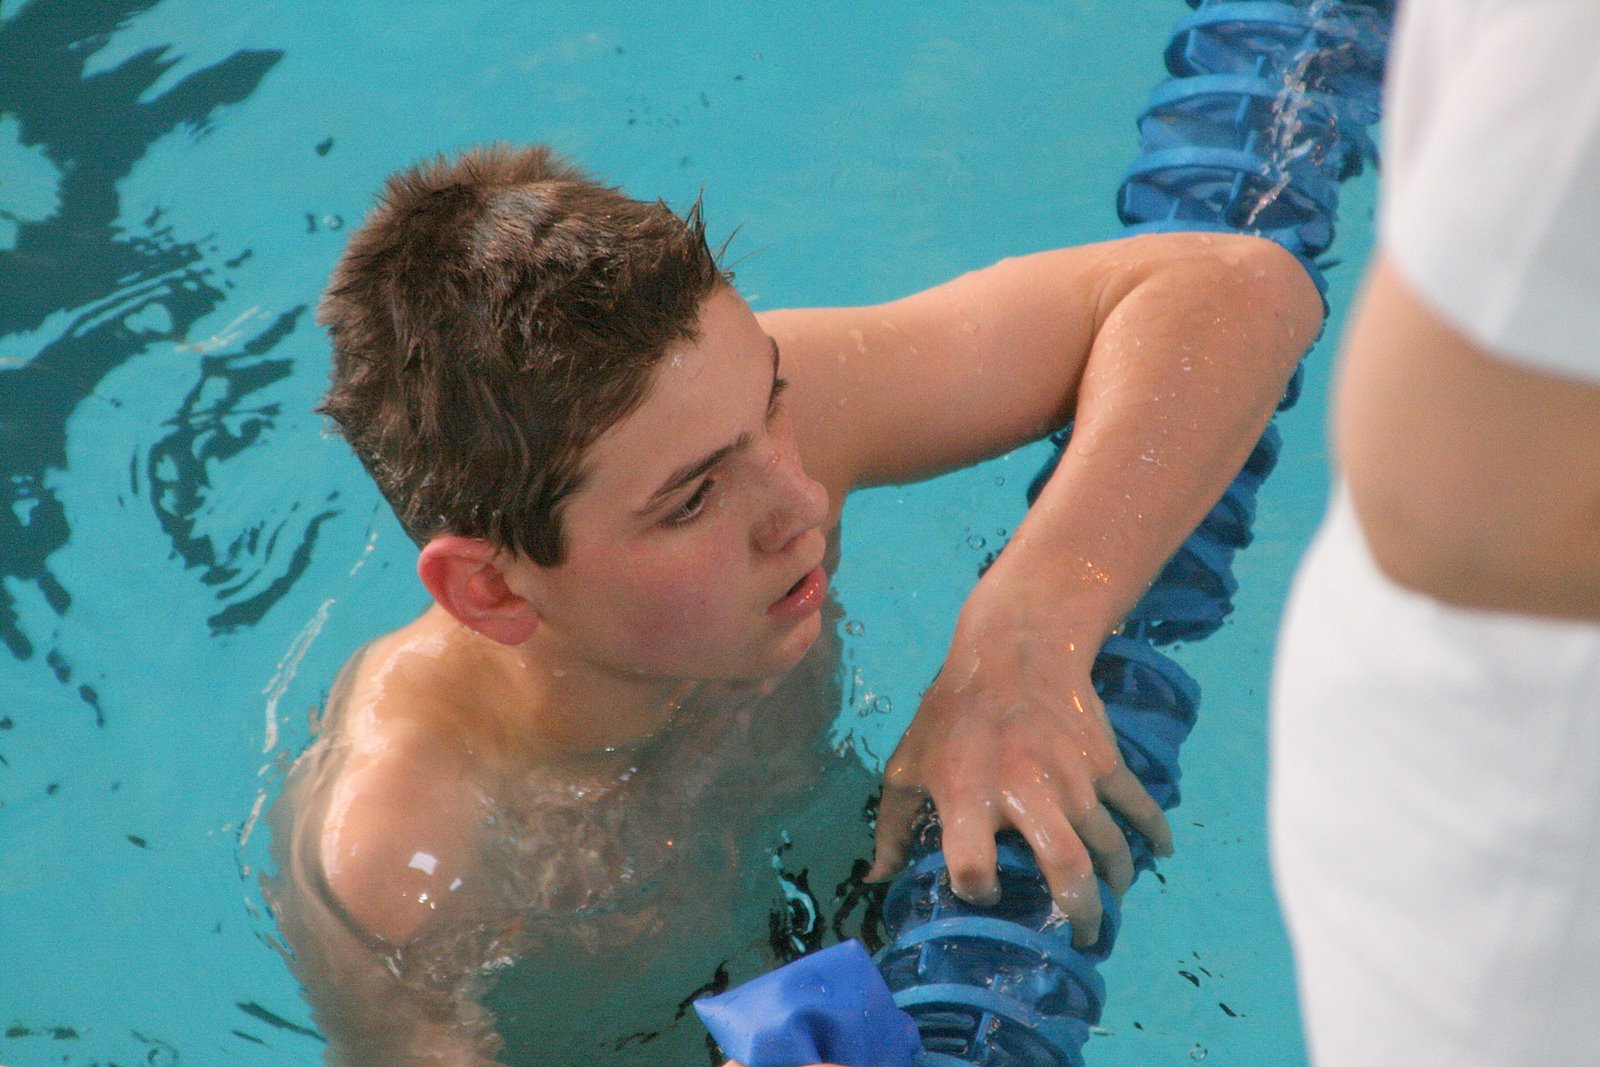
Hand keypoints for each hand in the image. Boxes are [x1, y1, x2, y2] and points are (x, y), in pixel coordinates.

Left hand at [866, 594, 1171, 946]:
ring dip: (1117, 883)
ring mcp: (1073, 777)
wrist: (1014, 649)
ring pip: (1109, 846)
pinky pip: (1139, 806)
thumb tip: (875, 880)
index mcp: (967, 795)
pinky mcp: (1104, 760)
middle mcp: (1025, 790)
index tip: (986, 893)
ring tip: (1111, 901)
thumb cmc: (951, 712)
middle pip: (1066, 868)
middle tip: (1081, 935)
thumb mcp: (909, 763)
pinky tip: (1158, 853)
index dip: (977, 891)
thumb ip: (892, 826)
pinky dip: (1154, 834)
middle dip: (1080, 913)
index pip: (973, 867)